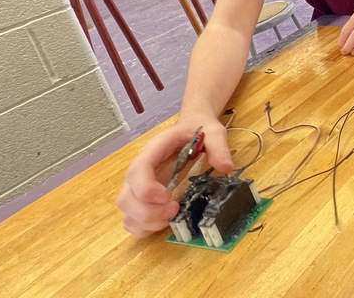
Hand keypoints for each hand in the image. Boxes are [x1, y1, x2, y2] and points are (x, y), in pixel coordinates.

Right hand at [117, 117, 232, 236]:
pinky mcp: (142, 198)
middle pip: (127, 197)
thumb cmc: (198, 129)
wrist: (191, 127)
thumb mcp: (213, 132)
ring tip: (172, 217)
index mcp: (155, 150)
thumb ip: (219, 147)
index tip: (167, 197)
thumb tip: (226, 167)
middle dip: (148, 212)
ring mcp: (138, 185)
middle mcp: (140, 170)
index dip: (146, 189)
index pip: (137, 171)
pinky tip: (163, 223)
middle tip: (174, 210)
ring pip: (127, 211)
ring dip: (146, 222)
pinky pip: (132, 219)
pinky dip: (143, 227)